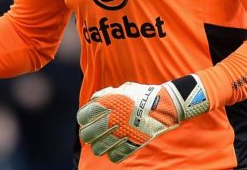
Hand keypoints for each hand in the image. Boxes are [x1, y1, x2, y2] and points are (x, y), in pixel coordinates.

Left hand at [76, 75, 208, 162]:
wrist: (164, 105)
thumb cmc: (141, 95)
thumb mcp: (122, 89)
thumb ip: (105, 95)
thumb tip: (92, 102)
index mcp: (107, 104)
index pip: (83, 116)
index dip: (83, 119)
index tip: (86, 120)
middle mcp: (112, 119)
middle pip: (87, 134)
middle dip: (88, 134)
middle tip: (92, 134)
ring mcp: (121, 133)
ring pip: (98, 148)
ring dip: (98, 146)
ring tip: (102, 143)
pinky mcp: (132, 145)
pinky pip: (114, 156)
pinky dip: (112, 154)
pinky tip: (114, 150)